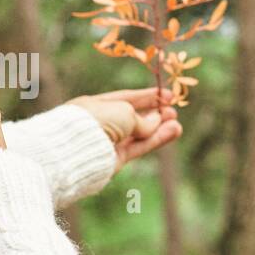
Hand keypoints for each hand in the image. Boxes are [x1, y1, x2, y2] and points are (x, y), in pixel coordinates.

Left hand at [67, 87, 181, 172]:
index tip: (166, 95)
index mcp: (95, 105)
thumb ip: (141, 118)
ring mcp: (108, 142)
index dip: (146, 97)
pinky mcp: (116, 160)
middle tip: (173, 110)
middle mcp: (102, 123)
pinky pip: (140, 147)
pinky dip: (156, 140)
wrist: (78, 149)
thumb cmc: (98, 120)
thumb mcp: (123, 111)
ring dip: (159, 129)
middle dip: (154, 114)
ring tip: (176, 123)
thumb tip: (154, 124)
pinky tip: (173, 131)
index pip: (125, 98)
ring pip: (139, 135)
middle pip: (133, 118)